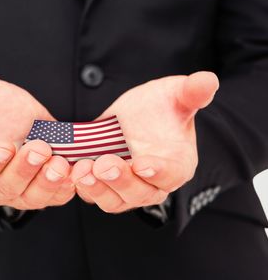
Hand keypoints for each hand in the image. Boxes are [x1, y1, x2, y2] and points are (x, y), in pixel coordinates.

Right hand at [0, 64, 74, 209]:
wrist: (23, 121)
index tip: (4, 146)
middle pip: (7, 187)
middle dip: (25, 169)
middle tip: (39, 148)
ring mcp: (21, 192)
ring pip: (32, 197)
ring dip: (48, 183)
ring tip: (61, 164)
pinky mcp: (44, 192)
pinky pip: (55, 196)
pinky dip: (66, 189)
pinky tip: (75, 174)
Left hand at [71, 72, 218, 212]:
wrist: (137, 117)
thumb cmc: (161, 108)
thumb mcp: (176, 95)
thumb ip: (192, 92)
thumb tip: (208, 80)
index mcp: (177, 164)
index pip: (171, 174)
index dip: (158, 172)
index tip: (142, 164)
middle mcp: (153, 182)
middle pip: (140, 193)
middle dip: (121, 181)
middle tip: (104, 164)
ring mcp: (128, 187)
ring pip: (114, 200)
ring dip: (98, 189)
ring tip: (83, 171)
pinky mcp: (106, 185)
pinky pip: (94, 194)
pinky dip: (82, 187)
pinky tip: (71, 171)